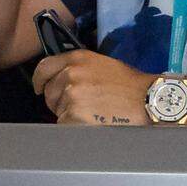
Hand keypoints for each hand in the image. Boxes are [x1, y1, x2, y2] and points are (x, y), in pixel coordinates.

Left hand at [32, 50, 149, 125]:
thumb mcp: (102, 64)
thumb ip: (79, 68)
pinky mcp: (74, 116)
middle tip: (82, 105)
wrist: (146, 100)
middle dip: (60, 101)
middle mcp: (70, 74)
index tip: (40, 87)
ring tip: (92, 113)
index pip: (44, 67)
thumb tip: (62, 78)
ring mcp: (71, 96)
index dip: (40, 80)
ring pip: (57, 111)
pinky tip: (92, 123)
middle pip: (50, 92)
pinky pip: (64, 125)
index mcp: (77, 59)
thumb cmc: (129, 84)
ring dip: (68, 115)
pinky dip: (74, 127)